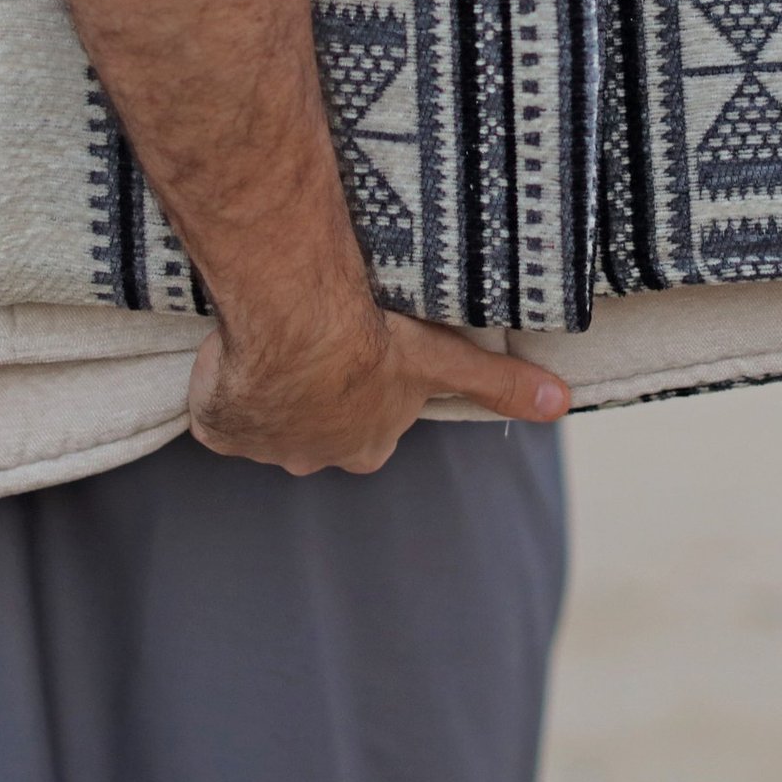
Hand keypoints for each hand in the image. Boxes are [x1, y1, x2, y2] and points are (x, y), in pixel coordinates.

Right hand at [188, 292, 569, 474]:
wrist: (298, 323)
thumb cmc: (377, 340)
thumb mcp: (446, 362)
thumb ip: (500, 384)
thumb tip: (562, 404)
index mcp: (367, 445)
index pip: (371, 429)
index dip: (367, 395)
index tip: (362, 358)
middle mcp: (317, 457)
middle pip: (317, 430)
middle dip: (316, 396)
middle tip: (318, 342)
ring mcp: (265, 448)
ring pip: (267, 417)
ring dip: (270, 385)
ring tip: (279, 336)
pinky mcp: (219, 430)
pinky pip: (219, 410)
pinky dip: (225, 385)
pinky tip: (238, 350)